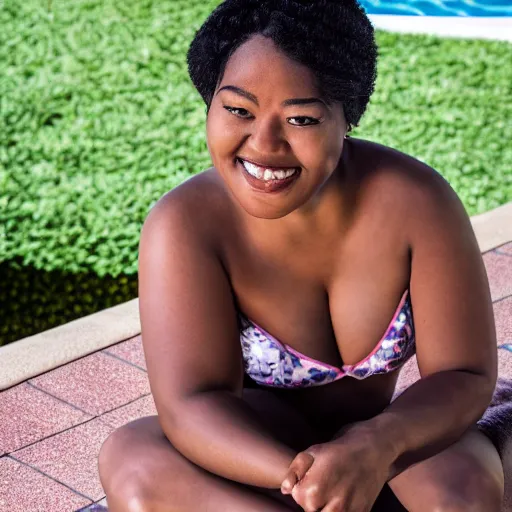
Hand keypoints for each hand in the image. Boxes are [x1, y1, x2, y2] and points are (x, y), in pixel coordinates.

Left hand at [280, 426, 394, 511]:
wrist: (375, 447)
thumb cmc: (341, 447)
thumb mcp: (313, 451)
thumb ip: (295, 471)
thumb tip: (285, 490)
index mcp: (314, 490)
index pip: (297, 499)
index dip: (302, 486)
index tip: (312, 475)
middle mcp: (331, 506)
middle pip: (312, 510)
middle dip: (314, 500)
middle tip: (324, 482)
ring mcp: (348, 511)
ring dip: (327, 506)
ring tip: (333, 490)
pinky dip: (343, 508)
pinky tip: (346, 495)